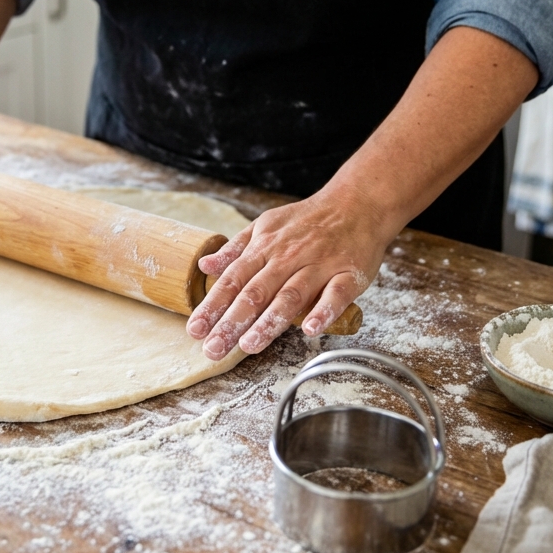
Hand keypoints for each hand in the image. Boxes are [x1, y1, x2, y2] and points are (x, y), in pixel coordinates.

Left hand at [186, 183, 390, 359]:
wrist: (356, 203)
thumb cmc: (308, 220)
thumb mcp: (265, 225)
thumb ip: (236, 249)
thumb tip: (204, 265)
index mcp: (265, 247)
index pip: (232, 280)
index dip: (212, 306)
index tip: (195, 330)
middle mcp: (288, 257)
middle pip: (256, 293)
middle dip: (232, 322)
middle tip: (213, 349)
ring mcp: (319, 265)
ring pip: (291, 296)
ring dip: (269, 322)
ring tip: (250, 346)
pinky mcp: (349, 273)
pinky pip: (336, 295)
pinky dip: (323, 312)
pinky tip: (310, 330)